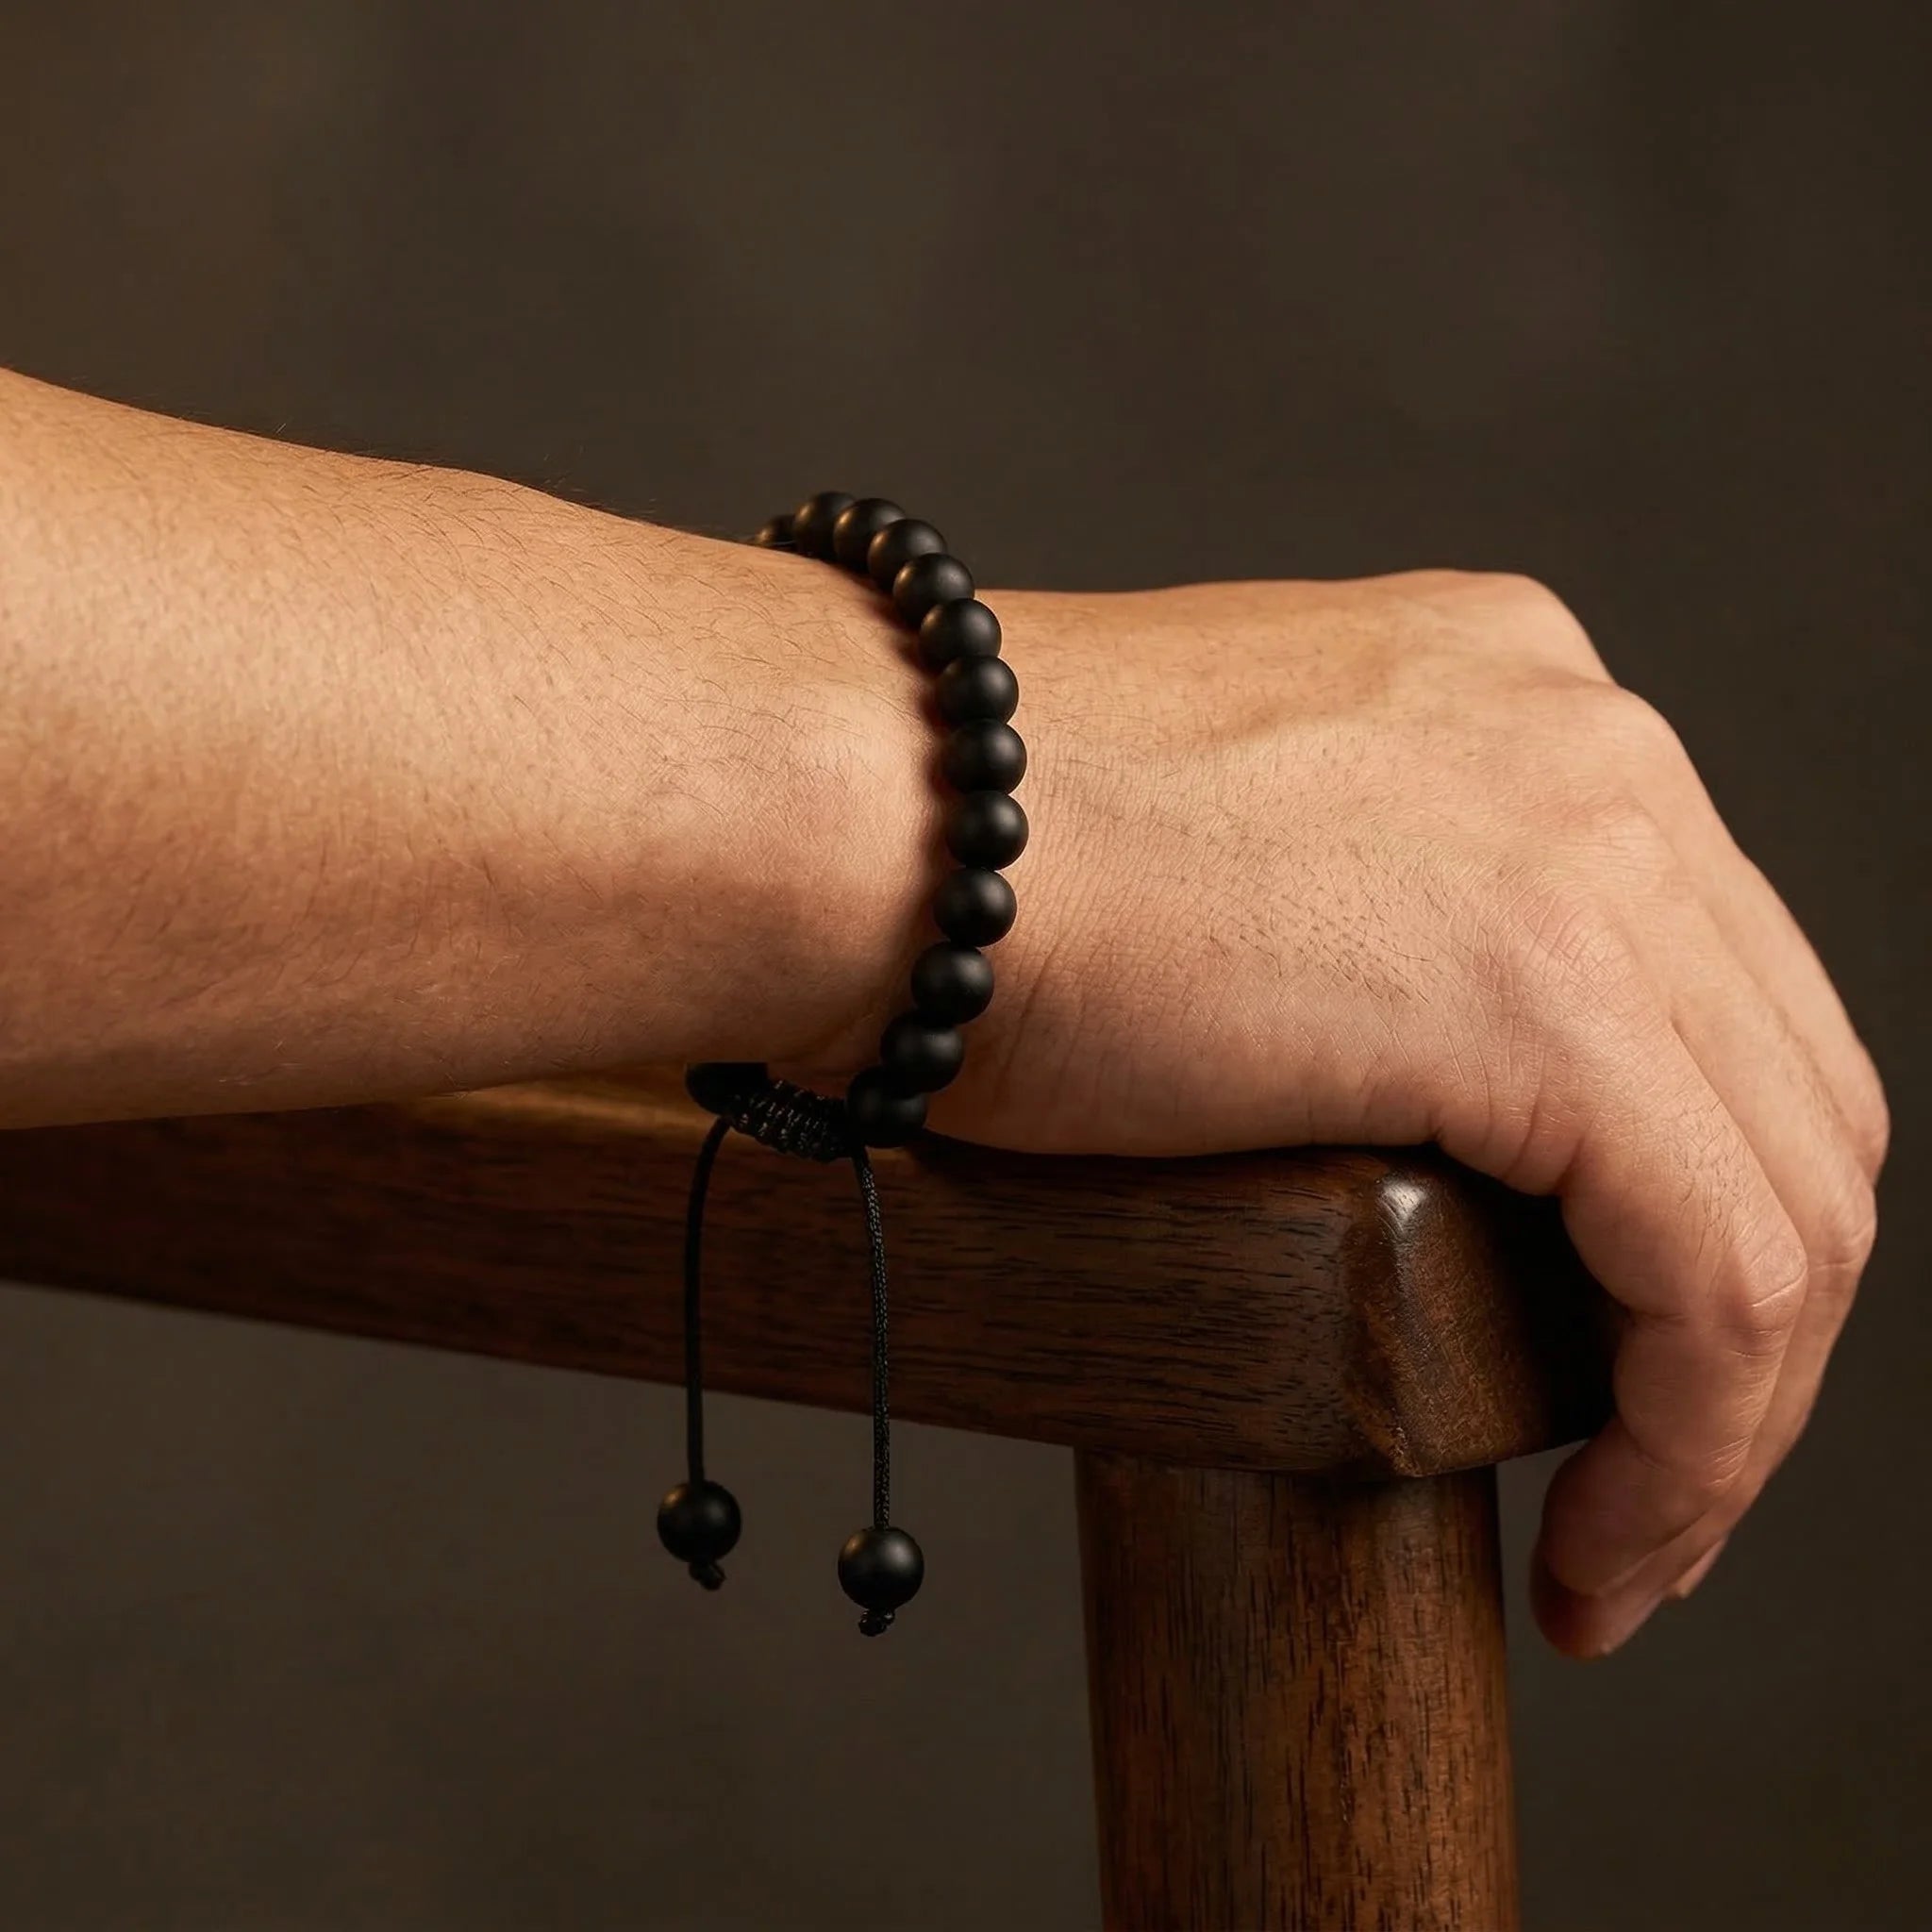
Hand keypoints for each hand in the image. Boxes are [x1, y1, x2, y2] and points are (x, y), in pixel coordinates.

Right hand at [860, 572, 1885, 1655]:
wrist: (866, 802)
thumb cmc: (960, 844)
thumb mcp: (1234, 839)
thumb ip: (1362, 905)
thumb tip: (1397, 1068)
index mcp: (1518, 694)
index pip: (1710, 983)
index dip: (1693, 1195)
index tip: (1619, 1353)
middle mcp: (1595, 748)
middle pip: (1782, 1093)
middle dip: (1740, 1330)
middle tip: (1645, 1491)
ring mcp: (1591, 856)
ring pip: (1787, 1198)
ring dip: (1728, 1418)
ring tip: (1625, 1550)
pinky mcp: (1551, 1001)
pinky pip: (1722, 1272)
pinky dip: (1696, 1442)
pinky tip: (1605, 1546)